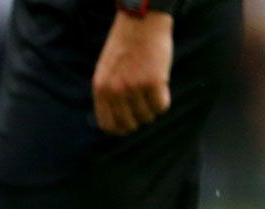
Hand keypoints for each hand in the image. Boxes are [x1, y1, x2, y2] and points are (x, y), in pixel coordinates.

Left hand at [92, 12, 173, 134]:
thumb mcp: (105, 71)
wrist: (140, 23)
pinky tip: (162, 88)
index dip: (120, 129)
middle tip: (145, 108)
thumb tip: (114, 119)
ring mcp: (134, 87)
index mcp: (100, 89)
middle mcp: (115, 91)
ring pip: (147, 116)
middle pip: (129, 124)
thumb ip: (107, 93)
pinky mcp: (153, 82)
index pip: (107, 125)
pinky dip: (164, 101)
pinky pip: (161, 106)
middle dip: (138, 120)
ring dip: (152, 109)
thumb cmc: (124, 46)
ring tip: (152, 93)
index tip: (129, 125)